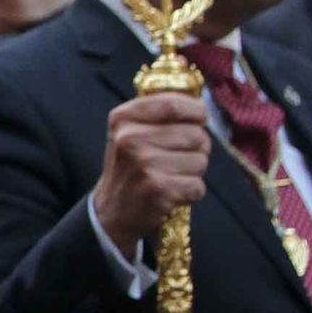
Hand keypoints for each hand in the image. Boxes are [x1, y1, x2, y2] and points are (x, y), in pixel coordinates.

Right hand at [92, 94, 210, 257]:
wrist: (112, 211)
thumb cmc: (130, 166)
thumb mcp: (129, 131)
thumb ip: (158, 112)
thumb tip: (200, 101)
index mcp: (123, 119)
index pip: (173, 104)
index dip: (196, 110)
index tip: (200, 117)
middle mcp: (130, 139)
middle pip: (195, 134)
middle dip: (198, 147)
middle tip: (180, 157)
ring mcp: (143, 165)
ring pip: (200, 161)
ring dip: (193, 172)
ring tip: (172, 175)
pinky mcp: (158, 191)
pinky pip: (197, 186)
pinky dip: (191, 192)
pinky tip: (172, 192)